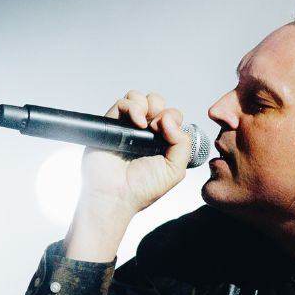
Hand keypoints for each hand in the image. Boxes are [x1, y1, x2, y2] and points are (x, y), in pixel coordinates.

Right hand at [65, 90, 192, 260]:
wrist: (117, 195)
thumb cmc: (142, 188)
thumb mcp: (175, 169)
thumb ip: (183, 144)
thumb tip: (170, 119)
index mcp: (160, 141)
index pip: (171, 117)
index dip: (173, 119)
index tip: (169, 133)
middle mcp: (143, 132)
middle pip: (156, 103)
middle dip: (161, 109)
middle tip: (158, 128)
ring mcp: (126, 127)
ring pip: (139, 98)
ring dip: (147, 105)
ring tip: (146, 125)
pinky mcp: (111, 124)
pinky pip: (122, 103)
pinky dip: (132, 107)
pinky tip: (137, 124)